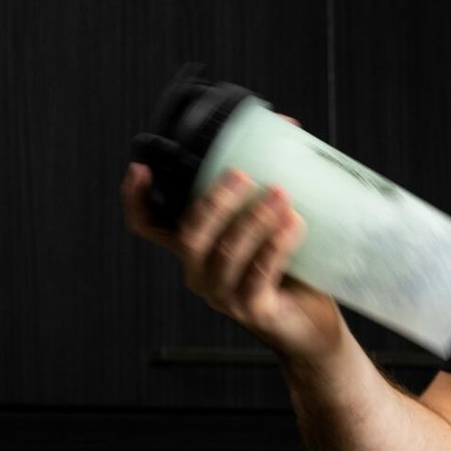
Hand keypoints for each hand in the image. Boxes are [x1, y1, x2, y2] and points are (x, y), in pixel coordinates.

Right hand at [119, 158, 344, 368]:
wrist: (314, 325)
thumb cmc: (292, 270)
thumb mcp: (274, 222)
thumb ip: (269, 181)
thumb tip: (288, 126)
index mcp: (197, 248)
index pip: (149, 227)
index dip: (136, 201)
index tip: (140, 169)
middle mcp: (200, 272)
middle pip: (189, 235)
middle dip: (214, 202)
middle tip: (242, 175)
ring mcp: (223, 295)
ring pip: (224, 254)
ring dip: (252, 221)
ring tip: (280, 196)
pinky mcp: (252, 311)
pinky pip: (257, 276)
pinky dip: (275, 247)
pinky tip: (293, 225)